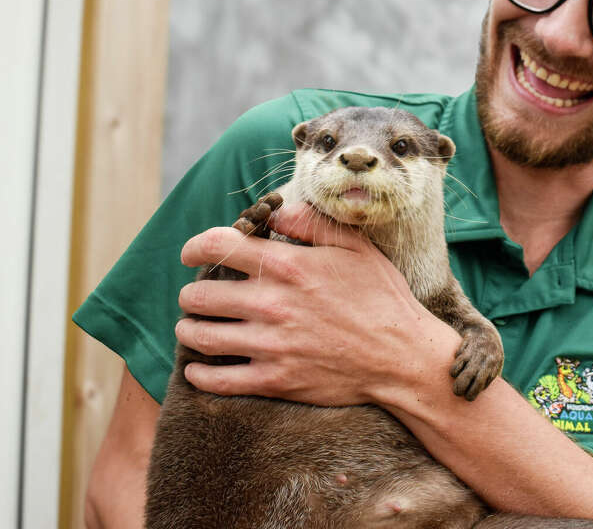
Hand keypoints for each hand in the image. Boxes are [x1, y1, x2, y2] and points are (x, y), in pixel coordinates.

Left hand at [174, 202, 456, 405]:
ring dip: (189, 328)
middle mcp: (272, 303)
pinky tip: (196, 367)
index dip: (195, 247)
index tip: (190, 254)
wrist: (402, 357)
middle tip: (196, 295)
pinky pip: (219, 381)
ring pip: (202, 336)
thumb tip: (276, 211)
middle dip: (192, 293)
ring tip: (191, 326)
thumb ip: (311, 223)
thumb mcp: (355, 246)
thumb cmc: (381, 297)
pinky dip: (199, 373)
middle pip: (200, 295)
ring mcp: (271, 344)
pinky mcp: (275, 380)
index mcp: (289, 266)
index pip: (219, 247)